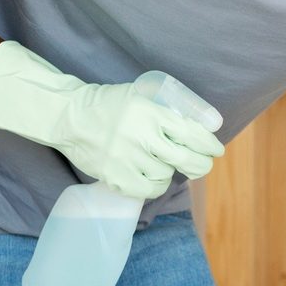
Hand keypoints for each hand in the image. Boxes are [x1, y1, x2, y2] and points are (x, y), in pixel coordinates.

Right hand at [0, 42, 224, 198]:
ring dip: (170, 171)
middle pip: (186, 158)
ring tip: (163, 162)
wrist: (70, 117)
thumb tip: (215, 123)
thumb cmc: (113, 105)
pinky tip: (152, 175)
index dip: (209, 145)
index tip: (215, 149)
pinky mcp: (114, 176)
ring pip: (166, 174)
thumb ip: (179, 108)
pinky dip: (155, 185)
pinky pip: (148, 190)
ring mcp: (125, 157)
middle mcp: (139, 134)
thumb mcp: (145, 95)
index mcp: (149, 110)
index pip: (192, 132)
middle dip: (201, 164)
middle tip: (202, 163)